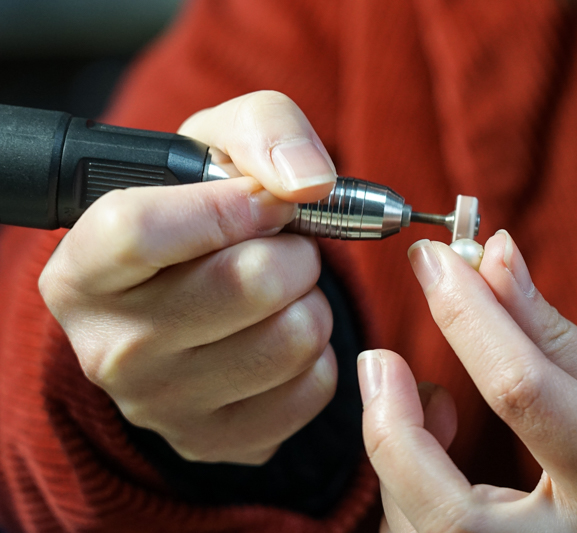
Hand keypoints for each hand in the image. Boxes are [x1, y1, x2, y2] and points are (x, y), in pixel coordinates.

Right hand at [39, 91, 338, 464]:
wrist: (196, 294)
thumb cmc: (202, 217)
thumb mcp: (214, 148)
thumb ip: (264, 130)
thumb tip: (309, 182)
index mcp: (83, 271)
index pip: (140, 231)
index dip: (226, 207)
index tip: (267, 201)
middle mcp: (111, 349)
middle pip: (247, 284)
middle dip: (292, 252)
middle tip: (282, 248)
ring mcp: (163, 406)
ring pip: (294, 336)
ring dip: (311, 301)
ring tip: (281, 294)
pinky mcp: (218, 440)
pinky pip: (315, 385)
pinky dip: (319, 352)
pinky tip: (282, 336)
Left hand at [358, 231, 576, 531]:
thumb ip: (553, 332)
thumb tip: (490, 258)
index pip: (523, 394)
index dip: (468, 317)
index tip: (433, 262)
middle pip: (450, 516)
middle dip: (393, 435)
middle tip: (377, 361)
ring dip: (400, 457)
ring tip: (421, 393)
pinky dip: (412, 484)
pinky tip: (436, 433)